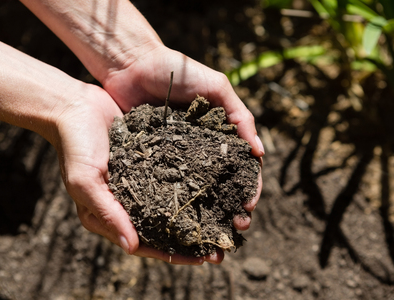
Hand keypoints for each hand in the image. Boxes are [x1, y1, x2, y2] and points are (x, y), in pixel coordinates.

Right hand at [53, 83, 219, 263]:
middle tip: (221, 248)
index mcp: (109, 215)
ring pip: (172, 205)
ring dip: (196, 214)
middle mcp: (128, 202)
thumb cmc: (75, 146)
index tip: (201, 259)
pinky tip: (213, 187)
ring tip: (224, 220)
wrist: (76, 107)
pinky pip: (173, 177)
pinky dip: (191, 185)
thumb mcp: (86, 181)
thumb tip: (132, 248)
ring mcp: (140, 182)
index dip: (173, 254)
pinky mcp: (150, 162)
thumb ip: (108, 213)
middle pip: (164, 228)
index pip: (145, 243)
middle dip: (191, 239)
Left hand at [102, 45, 263, 230]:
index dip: (250, 187)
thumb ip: (239, 115)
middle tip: (236, 227)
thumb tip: (259, 152)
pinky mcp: (154, 158)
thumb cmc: (179, 71)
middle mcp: (202, 149)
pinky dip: (176, 201)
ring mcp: (178, 155)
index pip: (242, 167)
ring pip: (196, 189)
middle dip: (232, 206)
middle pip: (222, 184)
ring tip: (212, 230)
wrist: (133, 65)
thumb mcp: (216, 87)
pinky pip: (167, 182)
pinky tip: (180, 218)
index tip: (250, 206)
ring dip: (207, 211)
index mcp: (220, 134)